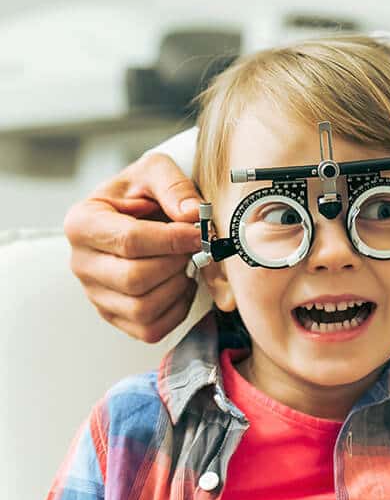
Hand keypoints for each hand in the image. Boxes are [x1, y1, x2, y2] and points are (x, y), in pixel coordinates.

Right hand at [63, 153, 204, 342]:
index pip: (129, 241)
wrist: (138, 212)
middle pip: (135, 278)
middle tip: (194, 247)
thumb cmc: (143, 192)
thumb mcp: (155, 171)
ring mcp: (95, 293)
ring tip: (186, 262)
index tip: (198, 233)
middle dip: (176, 263)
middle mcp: (81, 263)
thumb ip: (174, 186)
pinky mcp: (114, 315)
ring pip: (142, 308)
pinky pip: (149, 329)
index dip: (172, 240)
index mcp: (82, 223)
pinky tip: (180, 283)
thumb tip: (192, 216)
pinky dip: (176, 310)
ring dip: (178, 286)